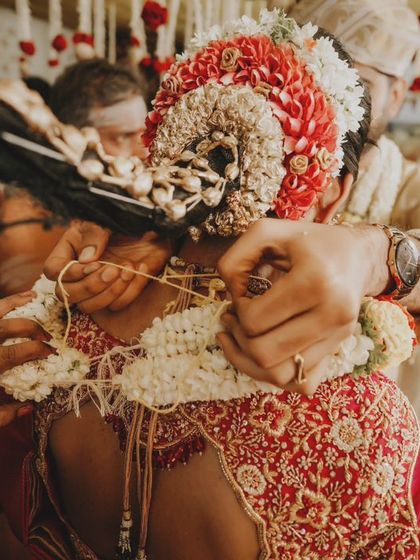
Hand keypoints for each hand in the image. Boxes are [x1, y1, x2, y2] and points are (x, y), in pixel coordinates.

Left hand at [0, 292, 51, 426]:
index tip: (52, 352)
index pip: (24, 350)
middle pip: (15, 326)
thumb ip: (4, 414)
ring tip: (32, 295)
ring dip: (16, 301)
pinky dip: (0, 306)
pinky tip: (5, 306)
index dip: (42, 349)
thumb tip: (28, 407)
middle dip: (36, 328)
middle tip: (46, 335)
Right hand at [44, 221, 171, 312]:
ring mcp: (99, 285)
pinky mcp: (119, 293)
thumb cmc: (127, 218)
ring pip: (89, 307)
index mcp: (71, 249)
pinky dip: (129, 291)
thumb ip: (94, 235)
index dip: (70, 273)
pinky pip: (116, 306)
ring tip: (128, 268)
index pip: (53, 271)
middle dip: (90, 286)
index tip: (95, 263)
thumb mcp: (107, 220)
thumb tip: (86, 260)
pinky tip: (141, 268)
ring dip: (109, 292)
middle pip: (66, 295)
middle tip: (113, 270)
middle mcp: (80, 272)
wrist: (155, 225)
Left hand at [217, 219, 389, 393]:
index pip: (255, 320)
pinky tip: (263, 351)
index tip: (241, 295)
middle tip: (234, 319)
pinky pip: (300, 383)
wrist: (357, 256)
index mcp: (315, 281)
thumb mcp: (267, 231)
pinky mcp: (337, 350)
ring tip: (241, 336)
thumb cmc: (309, 241)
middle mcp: (332, 314)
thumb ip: (235, 258)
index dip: (236, 309)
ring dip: (250, 360)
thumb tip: (228, 297)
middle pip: (265, 354)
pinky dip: (275, 373)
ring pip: (280, 376)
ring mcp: (337, 337)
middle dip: (239, 338)